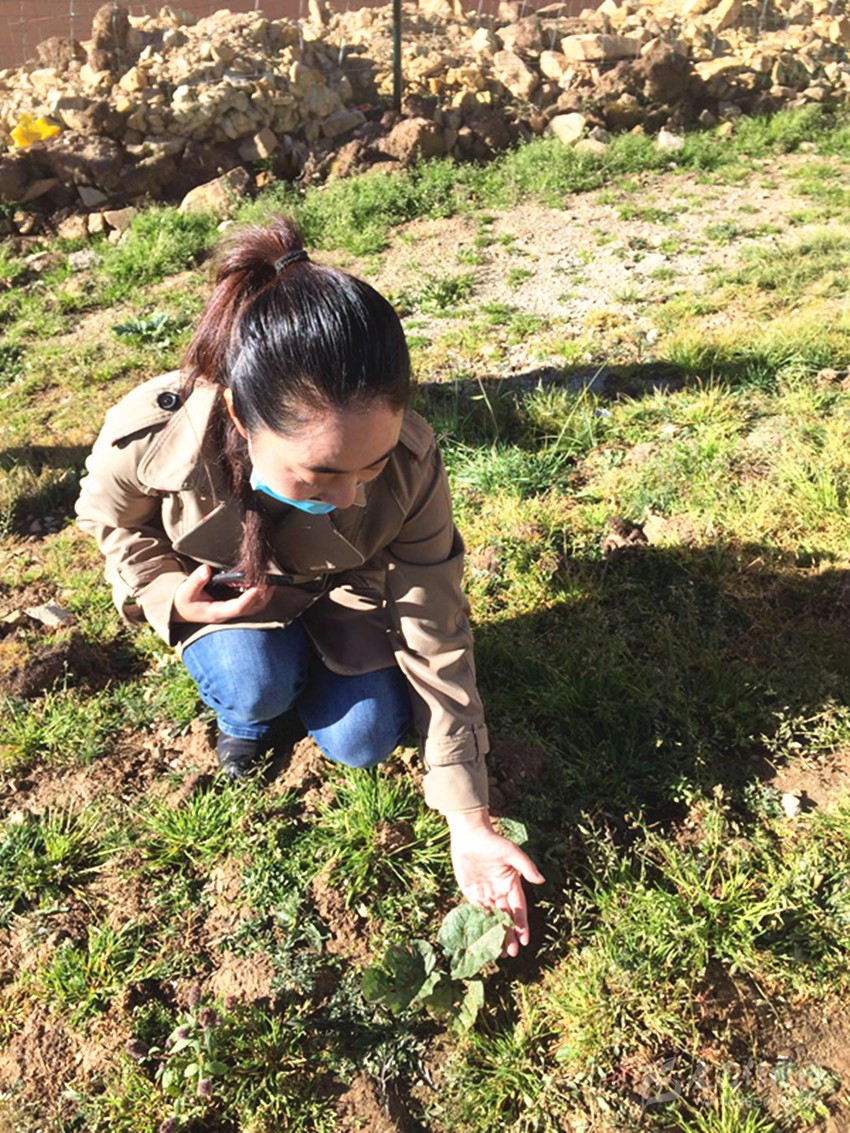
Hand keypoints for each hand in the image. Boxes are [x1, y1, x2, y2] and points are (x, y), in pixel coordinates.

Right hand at [172, 563, 273, 623]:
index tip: (257, 588)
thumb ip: (196, 581)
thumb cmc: (186, 600)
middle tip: (270, 579)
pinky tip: (265, 578)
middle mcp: (230, 613)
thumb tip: (206, 569)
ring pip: (257, 605)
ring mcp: (235, 610)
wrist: (185, 609)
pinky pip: (255, 600)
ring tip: (271, 577)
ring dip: (266, 593)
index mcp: (217, 612)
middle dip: (263, 595)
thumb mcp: (186, 591)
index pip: (237, 608)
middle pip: (253, 608)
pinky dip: (262, 591)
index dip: (248, 599)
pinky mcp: (237, 604)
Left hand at [447, 808, 544, 956]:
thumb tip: (540, 880)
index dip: (521, 925)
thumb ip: (526, 866)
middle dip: (508, 935)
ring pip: (492, 918)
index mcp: (511, 884)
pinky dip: (479, 924)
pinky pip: (476, 911)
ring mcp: (485, 893)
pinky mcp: (471, 892)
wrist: (469, 835)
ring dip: (495, 934)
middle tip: (510, 954)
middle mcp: (500, 891)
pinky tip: (481, 939)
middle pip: (506, 918)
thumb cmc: (492, 841)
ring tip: (496, 953)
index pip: (518, 909)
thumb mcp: (511, 852)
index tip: (524, 941)